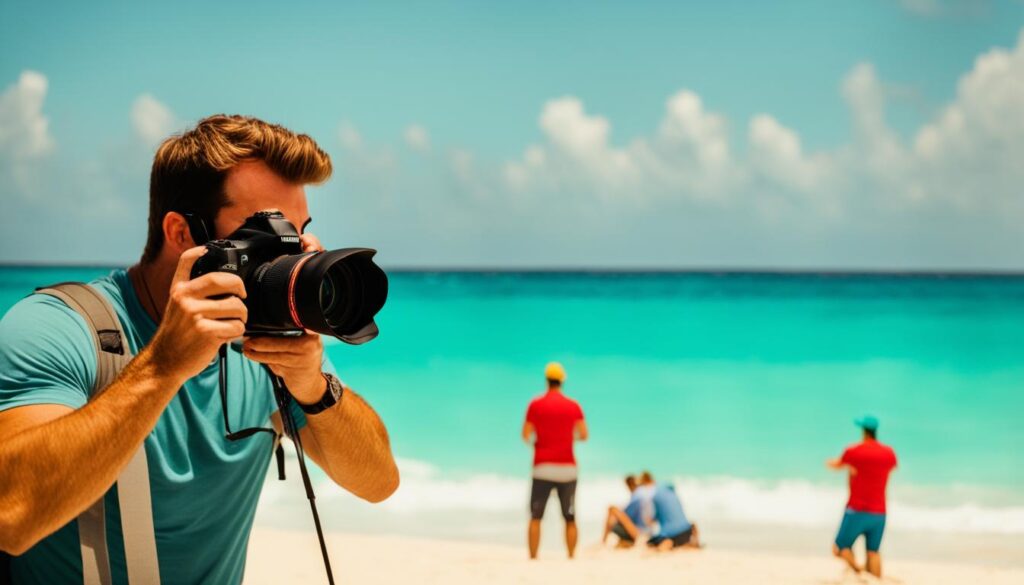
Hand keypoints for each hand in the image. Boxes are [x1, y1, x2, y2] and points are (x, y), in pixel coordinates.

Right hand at [149, 247, 247, 380]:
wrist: (164, 361)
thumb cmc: (176, 335)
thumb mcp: (176, 307)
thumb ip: (190, 291)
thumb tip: (217, 278)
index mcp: (179, 290)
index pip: (187, 261)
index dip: (199, 251)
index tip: (207, 249)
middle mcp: (185, 299)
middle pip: (225, 280)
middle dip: (240, 289)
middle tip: (241, 297)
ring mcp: (195, 314)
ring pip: (237, 306)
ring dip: (241, 317)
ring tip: (231, 323)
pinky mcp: (206, 332)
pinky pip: (237, 327)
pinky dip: (237, 333)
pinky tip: (226, 336)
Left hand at [242, 232, 328, 403]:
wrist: (310, 386)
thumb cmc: (299, 362)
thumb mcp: (296, 342)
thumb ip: (283, 331)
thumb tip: (261, 320)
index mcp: (311, 329)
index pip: (292, 318)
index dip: (274, 320)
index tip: (257, 319)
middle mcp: (310, 339)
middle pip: (278, 335)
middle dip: (258, 338)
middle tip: (244, 336)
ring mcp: (305, 354)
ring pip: (273, 349)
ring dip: (255, 348)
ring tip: (245, 345)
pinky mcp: (298, 367)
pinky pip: (273, 360)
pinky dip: (259, 357)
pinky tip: (251, 354)